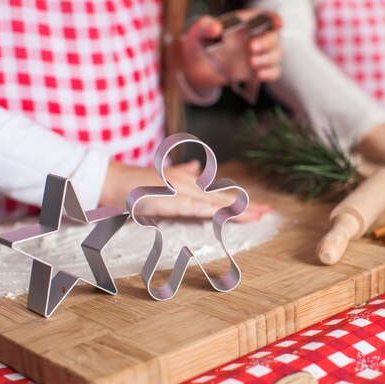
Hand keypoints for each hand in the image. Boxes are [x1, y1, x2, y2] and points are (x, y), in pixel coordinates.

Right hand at [100, 160, 269, 221]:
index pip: (222, 196)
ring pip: (215, 204)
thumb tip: (198, 168)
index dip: (242, 203)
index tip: (260, 209)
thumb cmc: (139, 183)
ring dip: (236, 210)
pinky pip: (194, 207)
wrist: (116, 181)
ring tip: (256, 215)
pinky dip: (210, 211)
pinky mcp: (170, 200)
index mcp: (191, 185)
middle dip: (247, 207)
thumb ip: (183, 173)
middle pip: (224, 200)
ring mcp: (181, 193)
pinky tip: (223, 215)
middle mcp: (191, 187)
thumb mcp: (166, 178)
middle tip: (268, 212)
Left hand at [181, 10, 282, 88]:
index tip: (277, 24)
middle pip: (274, 37)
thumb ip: (204, 27)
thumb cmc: (198, 45)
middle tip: (251, 49)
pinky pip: (273, 71)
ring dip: (268, 59)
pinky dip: (270, 73)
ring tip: (252, 64)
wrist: (195, 69)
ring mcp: (257, 54)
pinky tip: (259, 75)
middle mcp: (254, 37)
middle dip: (267, 43)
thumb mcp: (196, 34)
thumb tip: (216, 28)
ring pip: (277, 54)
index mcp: (244, 22)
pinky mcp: (257, 70)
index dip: (274, 19)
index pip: (266, 17)